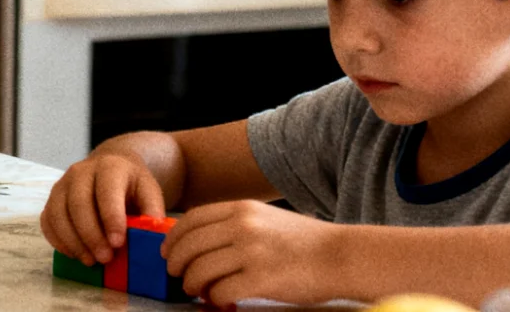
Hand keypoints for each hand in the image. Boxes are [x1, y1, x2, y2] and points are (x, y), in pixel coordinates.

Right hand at [39, 152, 166, 265]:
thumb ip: (152, 210)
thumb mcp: (149, 191)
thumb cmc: (131, 185)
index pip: (107, 191)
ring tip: (90, 261)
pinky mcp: (51, 199)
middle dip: (91, 235)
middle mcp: (81, 171)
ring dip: (73, 241)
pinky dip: (58, 240)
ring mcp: (62, 184)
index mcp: (109, 167)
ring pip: (58, 213)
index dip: (111, 218)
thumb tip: (153, 233)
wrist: (110, 168)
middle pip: (78, 203)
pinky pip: (47, 221)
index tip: (118, 243)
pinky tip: (74, 254)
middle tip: (105, 258)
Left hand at [162, 199, 342, 305]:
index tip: (168, 251)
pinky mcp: (262, 279)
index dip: (174, 238)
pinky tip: (219, 300)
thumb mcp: (265, 218)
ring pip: (200, 269)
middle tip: (177, 275)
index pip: (191, 220)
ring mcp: (252, 252)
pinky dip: (214, 298)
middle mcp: (242, 226)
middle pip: (190, 245)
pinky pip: (221, 291)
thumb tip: (201, 240)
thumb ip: (235, 224)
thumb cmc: (305, 241)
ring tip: (196, 290)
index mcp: (241, 209)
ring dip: (192, 284)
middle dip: (177, 263)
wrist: (341, 256)